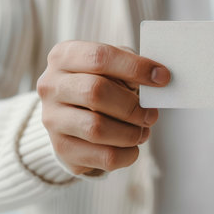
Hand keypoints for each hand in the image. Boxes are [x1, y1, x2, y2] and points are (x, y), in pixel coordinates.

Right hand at [37, 40, 169, 174]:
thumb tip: (157, 78)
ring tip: (142, 131)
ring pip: (96, 128)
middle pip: (95, 92)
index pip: (100, 57)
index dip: (136, 67)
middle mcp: (51, 86)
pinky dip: (127, 154)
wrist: (72, 116)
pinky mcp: (62, 149)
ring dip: (130, 133)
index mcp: (65, 57)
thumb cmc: (98, 85)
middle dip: (132, 106)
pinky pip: (103, 157)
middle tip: (151, 114)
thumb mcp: (111, 68)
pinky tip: (132, 146)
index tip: (162, 77)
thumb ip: (130, 67)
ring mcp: (52, 119)